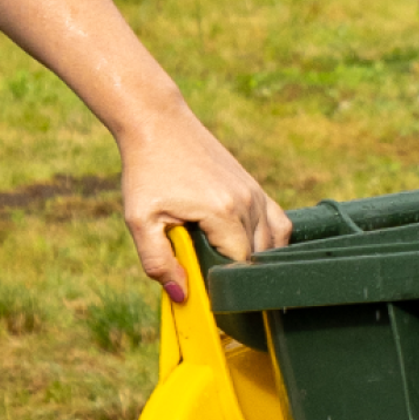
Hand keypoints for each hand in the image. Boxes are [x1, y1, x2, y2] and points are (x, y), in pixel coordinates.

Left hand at [114, 101, 291, 306]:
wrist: (158, 122)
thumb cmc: (147, 169)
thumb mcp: (140, 219)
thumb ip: (157, 261)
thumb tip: (181, 297)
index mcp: (224, 212)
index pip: (239, 268)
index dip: (224, 287)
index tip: (207, 295)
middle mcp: (248, 202)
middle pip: (259, 259)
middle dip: (238, 276)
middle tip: (212, 284)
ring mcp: (255, 192)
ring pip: (273, 244)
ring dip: (254, 261)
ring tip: (226, 267)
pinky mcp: (254, 185)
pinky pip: (278, 223)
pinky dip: (270, 242)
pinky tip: (249, 249)